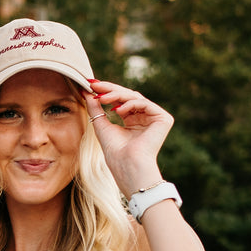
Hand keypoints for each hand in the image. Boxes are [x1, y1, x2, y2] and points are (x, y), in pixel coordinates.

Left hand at [86, 81, 172, 199]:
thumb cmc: (115, 151)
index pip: (120, 100)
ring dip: (116, 95)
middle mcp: (145, 118)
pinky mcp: (163, 119)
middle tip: (94, 84)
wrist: (127, 165)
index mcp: (133, 120)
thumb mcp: (101, 125)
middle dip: (110, 89)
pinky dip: (130, 104)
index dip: (106, 91)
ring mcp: (155, 118)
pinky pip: (144, 103)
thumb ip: (95, 108)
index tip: (90, 85)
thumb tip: (86, 91)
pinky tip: (117, 110)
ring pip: (135, 97)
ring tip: (102, 98)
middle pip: (128, 96)